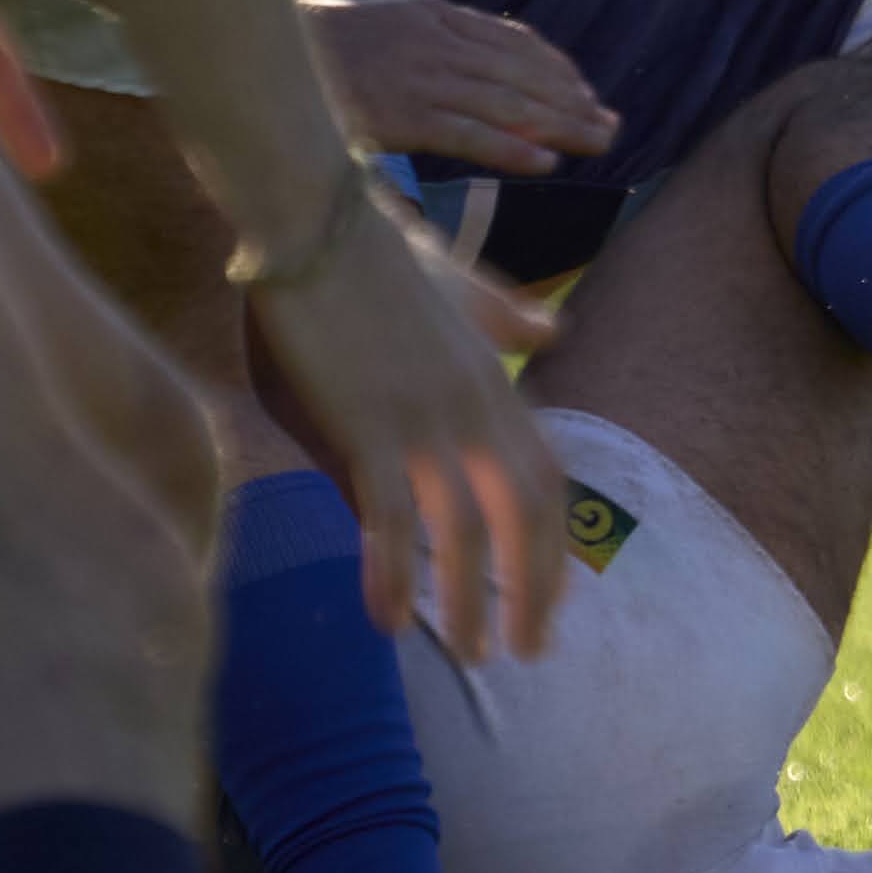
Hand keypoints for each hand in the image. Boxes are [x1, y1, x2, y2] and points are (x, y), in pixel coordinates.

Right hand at [240, 175, 566, 661]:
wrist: (319, 220)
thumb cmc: (378, 252)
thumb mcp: (462, 285)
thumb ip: (506, 316)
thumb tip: (552, 327)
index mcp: (496, 383)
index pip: (544, 481)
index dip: (551, 546)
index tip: (549, 599)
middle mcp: (478, 408)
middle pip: (525, 515)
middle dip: (532, 588)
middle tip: (524, 652)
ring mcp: (428, 419)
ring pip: (466, 528)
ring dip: (470, 597)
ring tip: (469, 651)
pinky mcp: (369, 424)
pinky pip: (390, 514)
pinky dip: (394, 570)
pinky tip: (390, 620)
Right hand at [305, 0, 618, 175]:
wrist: (254, 46)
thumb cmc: (307, 35)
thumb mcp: (372, 12)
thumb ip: (416, 27)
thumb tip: (454, 40)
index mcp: (432, 15)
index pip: (513, 41)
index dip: (554, 69)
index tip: (584, 92)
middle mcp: (436, 42)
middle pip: (522, 73)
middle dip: (572, 100)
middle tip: (610, 125)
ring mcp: (419, 77)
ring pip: (507, 104)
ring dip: (559, 126)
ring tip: (597, 144)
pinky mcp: (399, 115)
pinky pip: (466, 134)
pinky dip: (510, 148)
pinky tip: (545, 163)